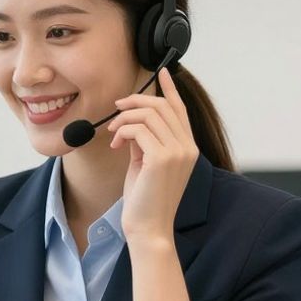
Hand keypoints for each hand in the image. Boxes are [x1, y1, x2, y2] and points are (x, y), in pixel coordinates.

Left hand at [107, 67, 198, 242]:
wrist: (148, 228)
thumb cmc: (145, 200)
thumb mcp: (146, 164)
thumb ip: (146, 142)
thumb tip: (133, 124)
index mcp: (187, 148)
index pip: (180, 109)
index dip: (170, 89)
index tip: (161, 72)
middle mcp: (187, 147)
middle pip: (162, 106)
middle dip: (135, 101)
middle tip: (116, 108)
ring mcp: (177, 152)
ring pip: (148, 114)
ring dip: (124, 118)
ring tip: (113, 134)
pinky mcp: (161, 158)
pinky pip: (137, 129)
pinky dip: (122, 132)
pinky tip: (115, 145)